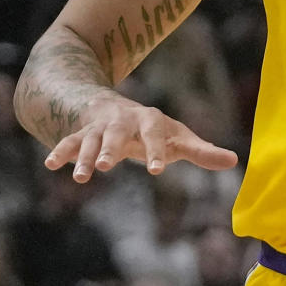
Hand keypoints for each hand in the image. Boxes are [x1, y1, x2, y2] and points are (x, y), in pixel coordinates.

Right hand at [44, 96, 237, 182]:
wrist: (112, 107)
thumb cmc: (153, 129)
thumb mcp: (178, 138)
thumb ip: (201, 152)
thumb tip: (235, 161)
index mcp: (150, 121)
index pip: (155, 136)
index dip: (156, 152)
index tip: (157, 171)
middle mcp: (122, 122)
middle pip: (116, 134)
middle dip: (109, 148)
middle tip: (105, 166)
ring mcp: (99, 129)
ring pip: (89, 141)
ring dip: (83, 157)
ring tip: (80, 177)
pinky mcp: (80, 135)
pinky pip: (69, 143)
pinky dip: (60, 153)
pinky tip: (50, 166)